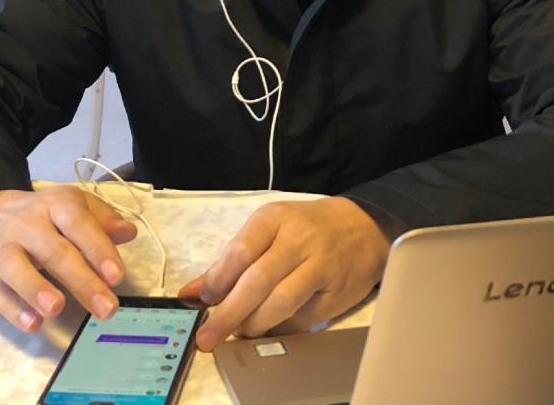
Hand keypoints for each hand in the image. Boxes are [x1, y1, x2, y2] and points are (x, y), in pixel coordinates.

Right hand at [0, 186, 137, 332]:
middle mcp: (26, 225)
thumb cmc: (42, 216)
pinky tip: (33, 324)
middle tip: (106, 308)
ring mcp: (1, 250)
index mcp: (54, 205)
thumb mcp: (73, 206)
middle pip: (53, 251)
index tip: (117, 276)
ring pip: (14, 266)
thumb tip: (129, 232)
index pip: (78, 224)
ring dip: (35, 288)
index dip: (98, 249)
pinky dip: (13, 309)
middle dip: (81, 281)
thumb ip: (102, 220)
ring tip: (57, 309)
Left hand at [179, 197, 389, 350]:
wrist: (364, 227)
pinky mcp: (336, 292)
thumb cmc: (307, 227)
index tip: (202, 300)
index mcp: (275, 217)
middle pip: (257, 281)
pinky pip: (301, 318)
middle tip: (209, 336)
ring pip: (279, 303)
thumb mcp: (268, 229)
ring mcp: (320, 265)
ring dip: (253, 324)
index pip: (239, 252)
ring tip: (240, 332)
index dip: (217, 281)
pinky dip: (279, 329)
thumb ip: (229, 261)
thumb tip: (190, 292)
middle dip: (228, 314)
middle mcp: (298, 238)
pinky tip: (269, 329)